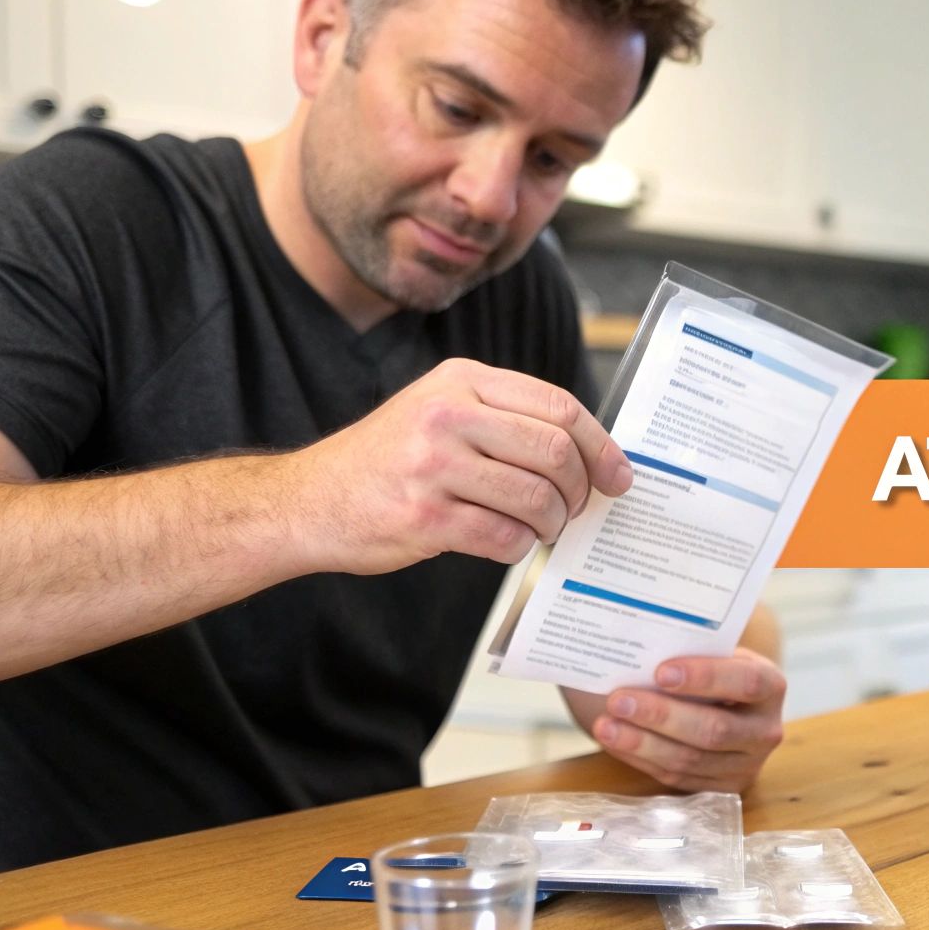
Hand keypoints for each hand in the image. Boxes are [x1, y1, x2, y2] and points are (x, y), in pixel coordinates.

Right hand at [290, 357, 631, 573]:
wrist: (310, 500)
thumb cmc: (389, 460)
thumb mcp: (440, 412)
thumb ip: (505, 420)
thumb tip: (590, 454)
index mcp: (462, 381)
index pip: (558, 406)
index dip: (600, 445)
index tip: (618, 477)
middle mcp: (448, 414)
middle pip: (555, 451)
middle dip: (579, 490)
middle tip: (575, 511)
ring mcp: (433, 465)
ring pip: (536, 497)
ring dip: (551, 524)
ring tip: (541, 530)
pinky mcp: (423, 516)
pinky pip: (503, 536)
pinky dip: (519, 548)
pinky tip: (508, 545)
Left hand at [589, 648, 786, 791]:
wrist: (729, 706)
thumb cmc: (715, 669)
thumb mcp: (717, 654)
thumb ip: (692, 651)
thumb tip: (641, 645)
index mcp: (771, 686)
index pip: (746, 682)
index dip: (705, 677)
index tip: (661, 671)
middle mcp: (765, 731)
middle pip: (714, 729)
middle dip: (661, 715)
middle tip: (618, 699)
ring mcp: (746, 766)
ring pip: (690, 760)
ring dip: (642, 742)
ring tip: (606, 724)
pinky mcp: (720, 789)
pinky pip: (676, 778)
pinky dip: (641, 758)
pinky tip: (615, 741)